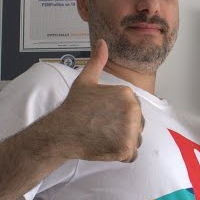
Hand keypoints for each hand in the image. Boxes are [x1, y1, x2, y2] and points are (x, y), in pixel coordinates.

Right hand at [50, 40, 144, 162]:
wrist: (62, 131)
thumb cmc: (73, 107)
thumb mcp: (85, 80)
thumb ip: (98, 60)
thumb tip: (102, 42)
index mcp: (127, 94)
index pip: (133, 110)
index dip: (118, 115)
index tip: (102, 116)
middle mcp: (133, 110)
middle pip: (138, 125)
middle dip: (122, 129)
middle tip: (101, 128)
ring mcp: (131, 129)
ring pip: (136, 140)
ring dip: (122, 143)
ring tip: (103, 137)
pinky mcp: (126, 147)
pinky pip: (132, 156)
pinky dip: (120, 156)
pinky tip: (105, 148)